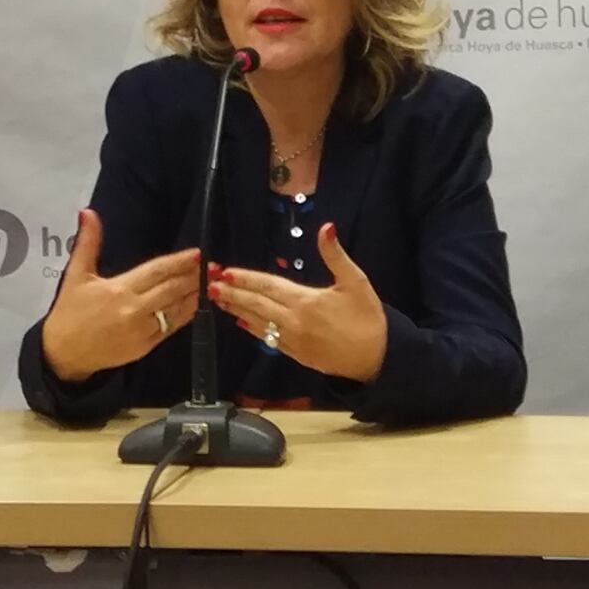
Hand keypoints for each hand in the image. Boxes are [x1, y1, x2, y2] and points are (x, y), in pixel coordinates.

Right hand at [36, 210, 200, 384]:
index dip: (178, 262)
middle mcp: (134, 310)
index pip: (156, 271)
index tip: (196, 254)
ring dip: (193, 295)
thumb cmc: (70, 311)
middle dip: (192, 277)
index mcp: (119, 289)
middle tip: (211, 267)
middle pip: (171, 289)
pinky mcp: (145, 347)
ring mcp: (142, 331)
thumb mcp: (75, 275)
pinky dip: (184, 315)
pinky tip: (193, 305)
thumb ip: (87, 243)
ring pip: (176, 310)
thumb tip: (88, 212)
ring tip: (207, 283)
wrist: (64, 353)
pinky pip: (170, 328)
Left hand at [207, 223, 387, 384]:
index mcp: (305, 302)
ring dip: (238, 310)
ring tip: (219, 301)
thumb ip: (336, 255)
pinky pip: (268, 340)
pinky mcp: (297, 355)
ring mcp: (293, 341)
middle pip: (257, 305)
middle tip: (211, 285)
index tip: (225, 272)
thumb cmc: (368, 319)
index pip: (268, 286)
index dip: (245, 279)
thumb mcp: (356, 282)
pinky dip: (253, 329)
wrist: (377, 360)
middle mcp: (294, 322)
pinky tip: (243, 323)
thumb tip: (326, 228)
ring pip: (258, 323)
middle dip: (233, 294)